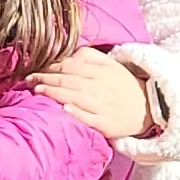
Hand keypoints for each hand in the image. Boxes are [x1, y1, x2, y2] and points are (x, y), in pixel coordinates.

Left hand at [34, 49, 154, 140]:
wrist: (149, 108)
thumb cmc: (124, 85)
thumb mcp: (111, 65)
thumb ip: (90, 57)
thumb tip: (67, 55)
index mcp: (102, 71)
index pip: (71, 67)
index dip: (51, 68)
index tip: (37, 69)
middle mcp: (101, 87)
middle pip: (69, 81)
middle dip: (47, 80)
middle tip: (30, 80)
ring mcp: (104, 106)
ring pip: (75, 97)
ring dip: (54, 93)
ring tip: (38, 91)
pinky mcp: (106, 124)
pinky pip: (89, 118)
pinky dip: (76, 112)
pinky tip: (64, 109)